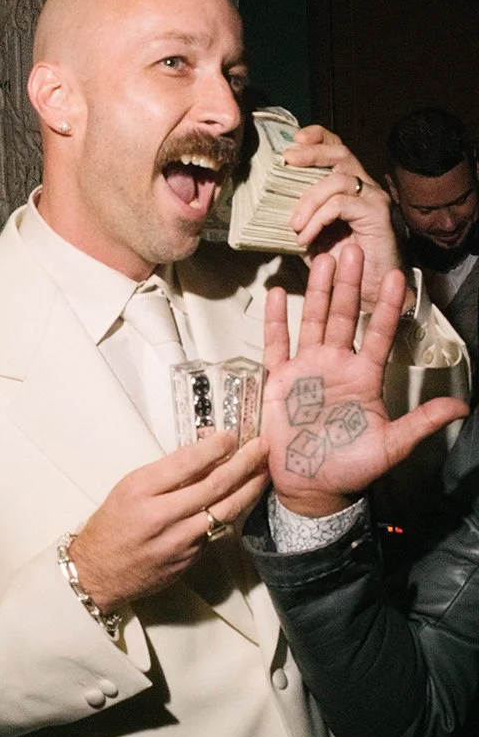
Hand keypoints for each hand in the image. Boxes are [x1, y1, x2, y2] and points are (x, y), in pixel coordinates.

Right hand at [69, 432, 269, 612]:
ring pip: (225, 510)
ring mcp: (179, 540)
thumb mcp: (129, 488)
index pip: (187, 463)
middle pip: (214, 485)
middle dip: (244, 463)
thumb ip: (165, 474)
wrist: (100, 573)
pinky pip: (217, 530)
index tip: (231, 436)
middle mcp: (162, 515)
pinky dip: (231, 511)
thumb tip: (204, 453)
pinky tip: (242, 499)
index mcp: (141, 490)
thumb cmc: (112, 524)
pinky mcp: (190, 559)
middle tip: (261, 448)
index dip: (215, 447)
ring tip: (264, 472)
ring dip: (249, 488)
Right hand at [262, 245, 466, 516]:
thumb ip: (422, 423)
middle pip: (343, 317)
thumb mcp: (392, 446)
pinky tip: (276, 294)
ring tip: (322, 260)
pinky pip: (277, 345)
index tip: (397, 276)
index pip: (378, 333)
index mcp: (364, 377)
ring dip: (317, 292)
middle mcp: (336, 365)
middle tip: (353, 250)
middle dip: (349, 284)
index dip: (386, 306)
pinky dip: (275, 321)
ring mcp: (307, 369)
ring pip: (313, 322)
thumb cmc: (351, 468)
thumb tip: (463, 409)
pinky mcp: (280, 380)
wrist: (311, 486)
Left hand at [283, 125, 401, 313]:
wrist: (369, 291)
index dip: (317, 138)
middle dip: (311, 153)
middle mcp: (364, 186)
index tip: (293, 142)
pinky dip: (318, 218)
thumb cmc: (340, 263)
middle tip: (286, 161)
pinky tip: (307, 237)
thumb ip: (296, 216)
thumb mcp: (310, 235)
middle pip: (340, 152)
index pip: (336, 147)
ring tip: (294, 225)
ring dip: (309, 200)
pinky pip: (341, 205)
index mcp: (348, 185)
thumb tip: (266, 205)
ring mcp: (373, 198)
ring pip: (337, 179)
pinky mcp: (377, 214)